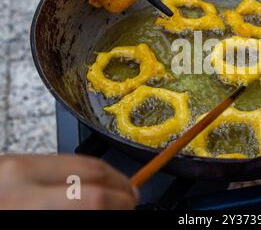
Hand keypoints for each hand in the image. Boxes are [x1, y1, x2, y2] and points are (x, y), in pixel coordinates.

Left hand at [0, 155, 138, 209]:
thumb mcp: (34, 218)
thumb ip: (72, 208)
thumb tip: (103, 206)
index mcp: (24, 199)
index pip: (91, 195)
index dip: (119, 201)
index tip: (129, 205)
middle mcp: (21, 172)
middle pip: (91, 169)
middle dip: (118, 182)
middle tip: (130, 197)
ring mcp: (16, 161)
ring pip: (77, 160)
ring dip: (103, 174)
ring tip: (114, 189)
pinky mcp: (14, 158)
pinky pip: (60, 160)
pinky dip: (82, 172)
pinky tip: (89, 183)